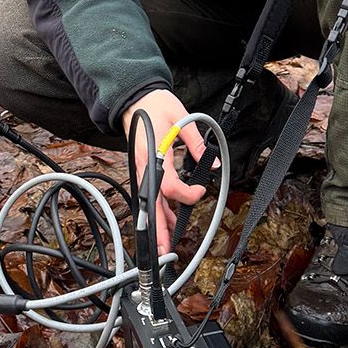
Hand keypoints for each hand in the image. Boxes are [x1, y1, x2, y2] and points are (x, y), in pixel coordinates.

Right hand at [121, 89, 207, 255]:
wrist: (136, 98)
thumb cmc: (156, 106)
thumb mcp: (182, 119)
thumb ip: (196, 144)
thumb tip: (211, 165)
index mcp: (154, 155)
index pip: (169, 187)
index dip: (186, 196)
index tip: (200, 191)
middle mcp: (144, 166)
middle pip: (151, 204)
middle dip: (158, 228)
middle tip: (165, 249)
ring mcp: (141, 169)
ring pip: (149, 201)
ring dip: (159, 221)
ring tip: (167, 241)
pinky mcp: (142, 168)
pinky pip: (150, 192)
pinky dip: (158, 206)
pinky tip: (167, 217)